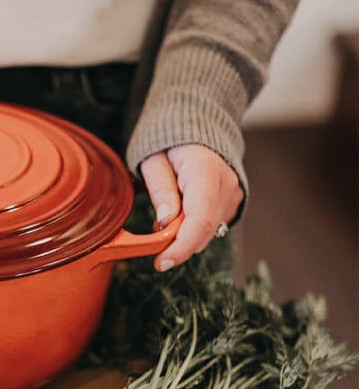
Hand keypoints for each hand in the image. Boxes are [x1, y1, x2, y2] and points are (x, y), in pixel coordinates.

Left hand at [140, 144, 243, 270]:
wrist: (196, 126)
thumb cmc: (169, 143)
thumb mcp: (153, 161)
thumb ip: (160, 190)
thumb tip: (165, 221)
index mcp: (205, 171)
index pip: (200, 220)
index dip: (181, 247)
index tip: (161, 262)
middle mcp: (226, 184)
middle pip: (204, 231)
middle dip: (177, 244)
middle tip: (154, 240)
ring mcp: (234, 193)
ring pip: (209, 232)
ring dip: (184, 236)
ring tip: (168, 216)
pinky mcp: (233, 200)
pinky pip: (213, 225)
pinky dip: (193, 229)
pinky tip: (181, 213)